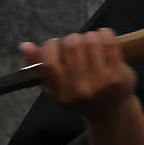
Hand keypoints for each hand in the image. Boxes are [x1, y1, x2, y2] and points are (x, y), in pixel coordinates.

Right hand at [20, 28, 137, 123]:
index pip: (50, 63)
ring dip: (89, 36)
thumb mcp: (56, 87)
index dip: (51, 46)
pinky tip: (103, 36)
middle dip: (73, 39)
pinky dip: (105, 34)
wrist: (110, 110)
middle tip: (77, 43)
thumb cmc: (79, 93)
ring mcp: (101, 83)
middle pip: (72, 46)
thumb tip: (24, 45)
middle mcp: (81, 90)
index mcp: (62, 93)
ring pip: (90, 41)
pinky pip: (109, 43)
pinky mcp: (119, 75)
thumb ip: (38, 66)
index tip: (55, 44)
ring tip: (91, 41)